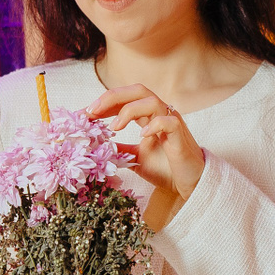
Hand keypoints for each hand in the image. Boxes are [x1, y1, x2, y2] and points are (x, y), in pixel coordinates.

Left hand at [89, 84, 205, 203]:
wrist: (189, 183)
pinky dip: (154, 125)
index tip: (84, 114)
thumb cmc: (165, 168)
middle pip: (137, 91)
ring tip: (114, 127)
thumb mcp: (134, 157)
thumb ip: (119, 148)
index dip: (104, 102)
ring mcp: (172, 122)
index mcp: (149, 116)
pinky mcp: (181, 136)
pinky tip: (142, 136)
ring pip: (152, 101)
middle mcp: (160, 114)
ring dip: (129, 111)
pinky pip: (169, 122)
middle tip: (92, 112)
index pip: (125, 99)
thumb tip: (96, 145)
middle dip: (112, 97)